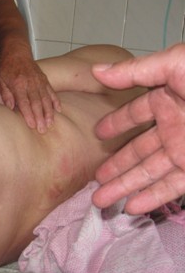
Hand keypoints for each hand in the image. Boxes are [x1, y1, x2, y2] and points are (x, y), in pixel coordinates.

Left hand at [0, 53, 60, 132]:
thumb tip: (11, 108)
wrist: (17, 52)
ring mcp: (39, 81)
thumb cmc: (6, 67)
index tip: (32, 125)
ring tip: (51, 124)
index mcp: (18, 84)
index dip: (28, 115)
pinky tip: (59, 110)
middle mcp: (30, 83)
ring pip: (46, 99)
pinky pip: (51, 92)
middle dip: (40, 118)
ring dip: (49, 113)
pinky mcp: (44, 79)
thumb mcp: (0, 81)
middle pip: (37, 103)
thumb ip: (6, 95)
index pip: (24, 102)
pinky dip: (55, 101)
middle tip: (42, 130)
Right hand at [91, 44, 184, 213]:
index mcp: (169, 97)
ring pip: (149, 173)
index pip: (136, 113)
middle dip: (116, 166)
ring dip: (125, 187)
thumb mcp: (177, 66)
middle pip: (138, 150)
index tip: (98, 134)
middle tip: (95, 181)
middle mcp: (175, 126)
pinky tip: (132, 207)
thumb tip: (96, 72)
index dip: (116, 124)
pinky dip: (151, 198)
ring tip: (100, 200)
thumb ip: (136, 71)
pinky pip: (171, 187)